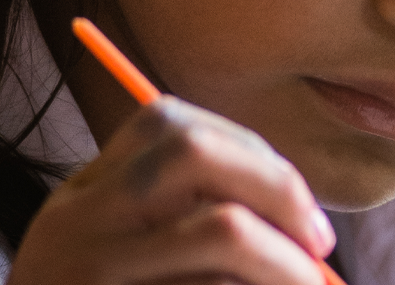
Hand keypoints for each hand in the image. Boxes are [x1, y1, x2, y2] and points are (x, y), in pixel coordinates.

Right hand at [9, 96, 336, 284]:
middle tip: (318, 244)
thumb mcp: (122, 261)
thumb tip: (303, 223)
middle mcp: (76, 224)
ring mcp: (91, 271)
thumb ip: (189, 223)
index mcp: (83, 197)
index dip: (254, 156)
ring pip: (222, 230)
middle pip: (195, 153)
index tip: (300, 207)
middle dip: (279, 189)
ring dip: (286, 263)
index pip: (172, 124)